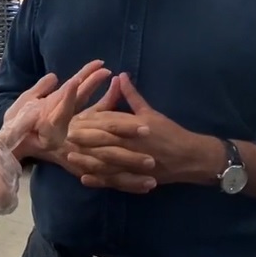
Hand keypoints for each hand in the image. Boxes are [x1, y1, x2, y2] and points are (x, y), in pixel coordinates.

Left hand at [5, 61, 111, 157]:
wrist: (6, 139)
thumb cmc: (16, 121)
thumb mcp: (29, 99)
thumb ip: (41, 87)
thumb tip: (54, 75)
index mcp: (57, 103)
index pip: (77, 87)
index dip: (88, 75)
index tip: (100, 64)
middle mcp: (62, 111)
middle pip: (83, 93)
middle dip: (95, 81)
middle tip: (109, 69)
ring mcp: (59, 120)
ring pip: (76, 101)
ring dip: (87, 86)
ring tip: (99, 72)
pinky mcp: (52, 128)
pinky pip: (62, 111)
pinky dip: (68, 97)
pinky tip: (74, 84)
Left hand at [67, 73, 220, 191]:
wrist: (190, 157)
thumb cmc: (170, 132)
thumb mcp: (150, 112)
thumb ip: (132, 96)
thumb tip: (120, 76)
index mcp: (135, 126)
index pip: (108, 122)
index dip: (89, 122)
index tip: (73, 119)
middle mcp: (132, 144)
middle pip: (103, 142)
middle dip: (83, 140)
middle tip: (65, 137)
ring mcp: (133, 163)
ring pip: (106, 162)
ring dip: (86, 160)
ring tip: (69, 157)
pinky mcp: (135, 178)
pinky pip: (114, 180)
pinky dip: (99, 180)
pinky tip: (85, 178)